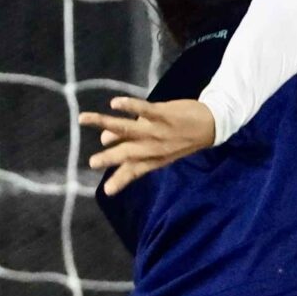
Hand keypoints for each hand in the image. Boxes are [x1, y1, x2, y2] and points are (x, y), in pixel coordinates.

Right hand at [79, 97, 217, 194]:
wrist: (212, 123)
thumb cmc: (184, 137)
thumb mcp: (162, 148)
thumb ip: (134, 145)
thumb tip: (105, 138)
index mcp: (155, 159)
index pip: (134, 171)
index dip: (120, 180)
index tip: (107, 191)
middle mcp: (154, 147)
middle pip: (127, 153)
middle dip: (110, 158)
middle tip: (92, 163)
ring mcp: (158, 130)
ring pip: (127, 129)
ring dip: (104, 124)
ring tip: (83, 119)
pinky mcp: (163, 114)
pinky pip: (143, 109)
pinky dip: (128, 107)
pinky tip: (114, 104)